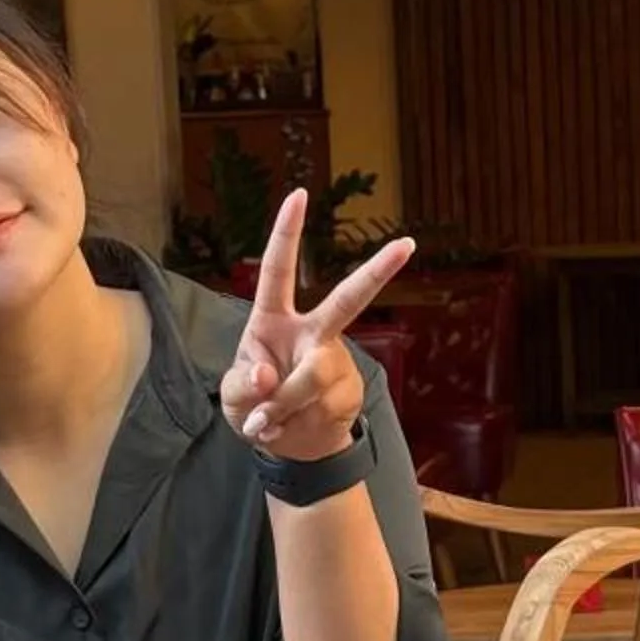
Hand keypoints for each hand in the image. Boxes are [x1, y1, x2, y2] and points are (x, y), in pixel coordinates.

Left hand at [221, 187, 413, 462]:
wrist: (293, 445)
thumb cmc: (255, 406)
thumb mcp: (232, 397)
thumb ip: (243, 385)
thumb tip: (268, 374)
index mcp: (273, 319)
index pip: (277, 271)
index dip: (286, 234)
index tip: (298, 195)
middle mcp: (311, 332)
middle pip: (348, 300)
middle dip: (378, 272)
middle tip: (407, 245)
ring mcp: (333, 361)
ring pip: (311, 377)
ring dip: (283, 405)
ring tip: (267, 422)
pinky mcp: (348, 390)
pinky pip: (318, 408)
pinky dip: (294, 424)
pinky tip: (291, 426)